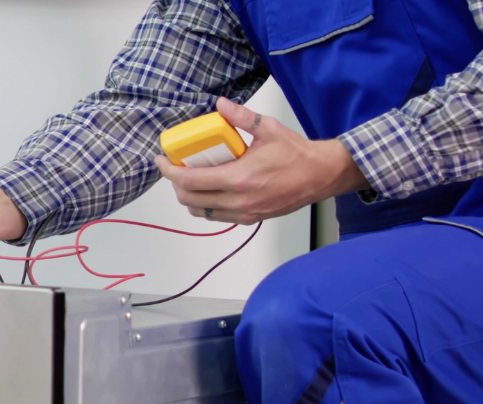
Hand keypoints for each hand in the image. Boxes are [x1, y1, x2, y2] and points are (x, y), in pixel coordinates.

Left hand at [154, 97, 367, 224]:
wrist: (320, 175)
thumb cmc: (297, 155)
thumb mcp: (268, 128)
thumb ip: (241, 117)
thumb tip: (220, 105)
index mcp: (240, 178)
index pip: (191, 181)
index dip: (169, 171)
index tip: (162, 160)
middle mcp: (239, 200)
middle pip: (190, 200)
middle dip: (176, 185)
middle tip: (175, 168)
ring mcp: (245, 212)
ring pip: (202, 212)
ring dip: (190, 197)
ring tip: (190, 179)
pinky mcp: (251, 218)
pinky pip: (219, 216)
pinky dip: (207, 205)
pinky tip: (209, 190)